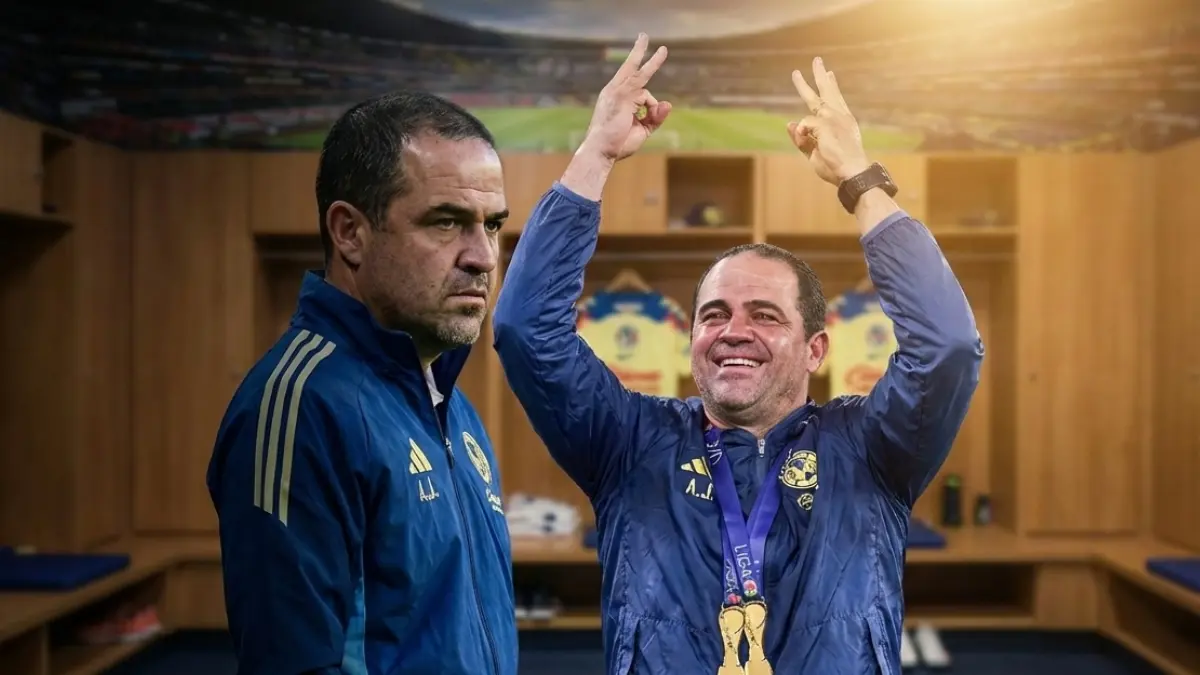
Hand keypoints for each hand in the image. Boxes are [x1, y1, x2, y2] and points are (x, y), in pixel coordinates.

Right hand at [579, 33, 671, 161]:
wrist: (601, 151)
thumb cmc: (617, 143)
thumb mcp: (642, 129)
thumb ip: (655, 117)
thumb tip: (669, 103)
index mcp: (616, 99)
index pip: (636, 88)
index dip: (650, 103)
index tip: (651, 111)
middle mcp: (614, 91)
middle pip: (629, 67)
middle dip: (638, 51)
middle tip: (643, 36)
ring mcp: (617, 91)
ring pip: (638, 72)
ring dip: (653, 61)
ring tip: (664, 50)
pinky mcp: (621, 94)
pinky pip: (642, 87)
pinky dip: (651, 102)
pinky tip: (640, 112)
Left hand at [787, 58, 871, 185]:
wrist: (852, 173)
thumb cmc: (837, 166)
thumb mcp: (815, 152)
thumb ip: (802, 139)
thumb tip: (789, 124)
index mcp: (842, 122)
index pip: (835, 100)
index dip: (831, 86)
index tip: (829, 73)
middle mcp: (839, 116)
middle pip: (827, 91)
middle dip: (820, 75)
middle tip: (816, 60)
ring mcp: (834, 118)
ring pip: (814, 98)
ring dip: (802, 85)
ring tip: (795, 74)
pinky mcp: (827, 124)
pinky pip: (805, 123)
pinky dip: (801, 132)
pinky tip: (801, 136)